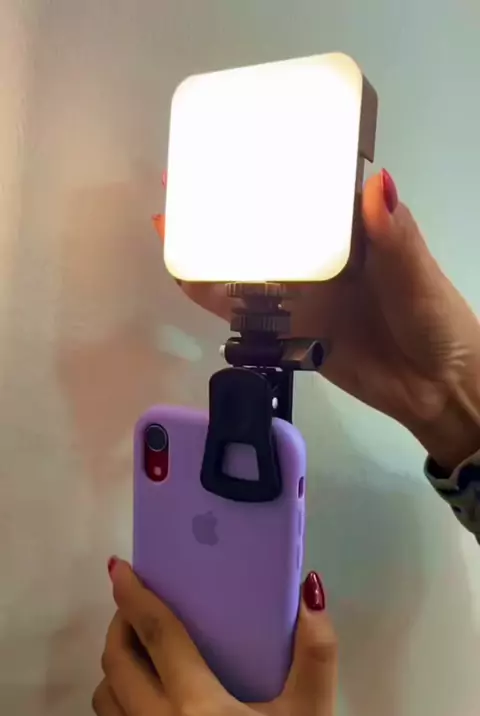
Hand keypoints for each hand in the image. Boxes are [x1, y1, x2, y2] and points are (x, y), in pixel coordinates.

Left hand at [93, 560, 341, 715]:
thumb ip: (315, 654)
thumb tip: (310, 593)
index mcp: (198, 713)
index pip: (155, 638)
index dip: (135, 596)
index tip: (119, 568)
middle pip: (117, 665)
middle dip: (121, 626)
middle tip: (143, 606)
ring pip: (107, 701)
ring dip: (118, 667)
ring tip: (147, 651)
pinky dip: (124, 703)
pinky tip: (159, 701)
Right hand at [154, 170, 479, 470]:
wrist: (434, 387)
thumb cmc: (433, 320)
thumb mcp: (417, 273)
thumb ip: (394, 236)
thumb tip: (376, 183)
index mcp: (353, 230)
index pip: (307, 188)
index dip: (272, 164)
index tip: (235, 139)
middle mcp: (321, 256)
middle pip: (265, 223)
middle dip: (226, 200)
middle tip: (181, 176)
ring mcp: (302, 294)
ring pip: (247, 265)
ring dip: (210, 244)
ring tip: (169, 220)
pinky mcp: (289, 330)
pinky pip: (245, 311)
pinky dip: (214, 295)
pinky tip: (184, 276)